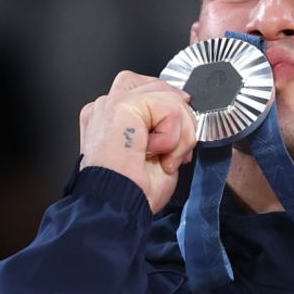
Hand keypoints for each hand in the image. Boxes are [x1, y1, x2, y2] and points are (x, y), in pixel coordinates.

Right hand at [78, 72, 196, 212]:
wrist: (118, 207)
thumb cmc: (133, 192)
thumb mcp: (158, 154)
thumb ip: (166, 127)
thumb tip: (186, 114)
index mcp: (111, 118)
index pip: (149, 91)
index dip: (173, 113)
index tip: (176, 145)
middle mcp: (107, 106)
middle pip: (160, 86)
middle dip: (180, 118)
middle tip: (174, 152)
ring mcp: (112, 102)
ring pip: (169, 97)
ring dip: (179, 134)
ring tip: (163, 157)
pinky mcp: (122, 105)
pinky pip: (170, 107)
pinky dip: (173, 136)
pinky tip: (154, 153)